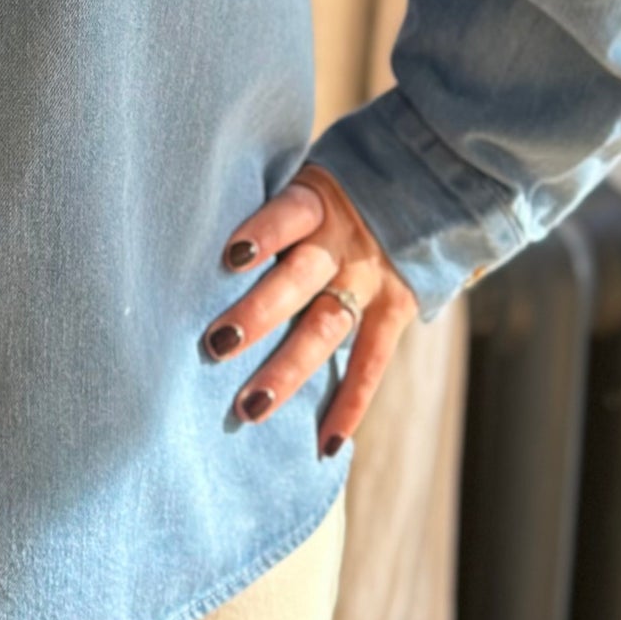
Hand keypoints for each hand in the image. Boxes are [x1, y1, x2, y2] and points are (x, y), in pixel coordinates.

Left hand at [201, 165, 416, 456]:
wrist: (426, 180)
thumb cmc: (337, 185)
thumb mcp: (309, 175)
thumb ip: (272, 205)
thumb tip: (194, 227)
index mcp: (317, 199)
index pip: (287, 214)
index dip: (263, 232)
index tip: (230, 256)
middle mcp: (343, 242)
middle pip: (298, 279)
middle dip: (259, 313)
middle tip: (217, 345)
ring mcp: (371, 278)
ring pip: (327, 328)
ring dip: (288, 369)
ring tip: (250, 406)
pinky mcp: (397, 308)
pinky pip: (373, 362)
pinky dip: (351, 404)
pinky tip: (326, 444)